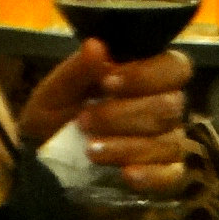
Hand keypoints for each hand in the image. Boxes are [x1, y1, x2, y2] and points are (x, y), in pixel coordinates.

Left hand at [18, 41, 193, 193]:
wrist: (44, 163)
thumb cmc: (56, 117)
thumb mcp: (55, 94)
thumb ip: (77, 71)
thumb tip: (96, 45)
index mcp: (145, 74)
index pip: (174, 67)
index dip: (146, 75)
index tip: (107, 83)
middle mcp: (164, 104)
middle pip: (170, 106)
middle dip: (125, 114)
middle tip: (84, 121)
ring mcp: (167, 140)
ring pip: (167, 141)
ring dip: (126, 146)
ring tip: (90, 150)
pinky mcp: (164, 174)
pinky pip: (171, 174)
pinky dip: (150, 175)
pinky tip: (126, 175)